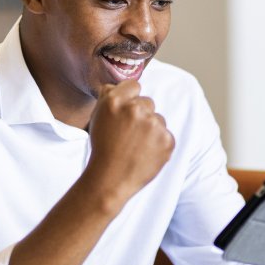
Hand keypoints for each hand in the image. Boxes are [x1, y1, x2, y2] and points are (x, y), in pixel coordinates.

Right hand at [82, 80, 174, 211]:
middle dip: (141, 114)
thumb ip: (108, 97)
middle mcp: (135, 109)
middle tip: (128, 134)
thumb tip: (118, 85)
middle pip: (147, 102)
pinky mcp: (167, 140)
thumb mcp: (97, 118)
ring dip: (150, 129)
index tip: (126, 112)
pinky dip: (158, 144)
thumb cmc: (102, 149)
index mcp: (115, 100)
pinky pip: (166, 135)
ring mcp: (153, 125)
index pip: (134, 85)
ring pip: (158, 119)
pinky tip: (145, 154)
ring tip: (136, 146)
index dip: (130, 98)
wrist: (110, 179)